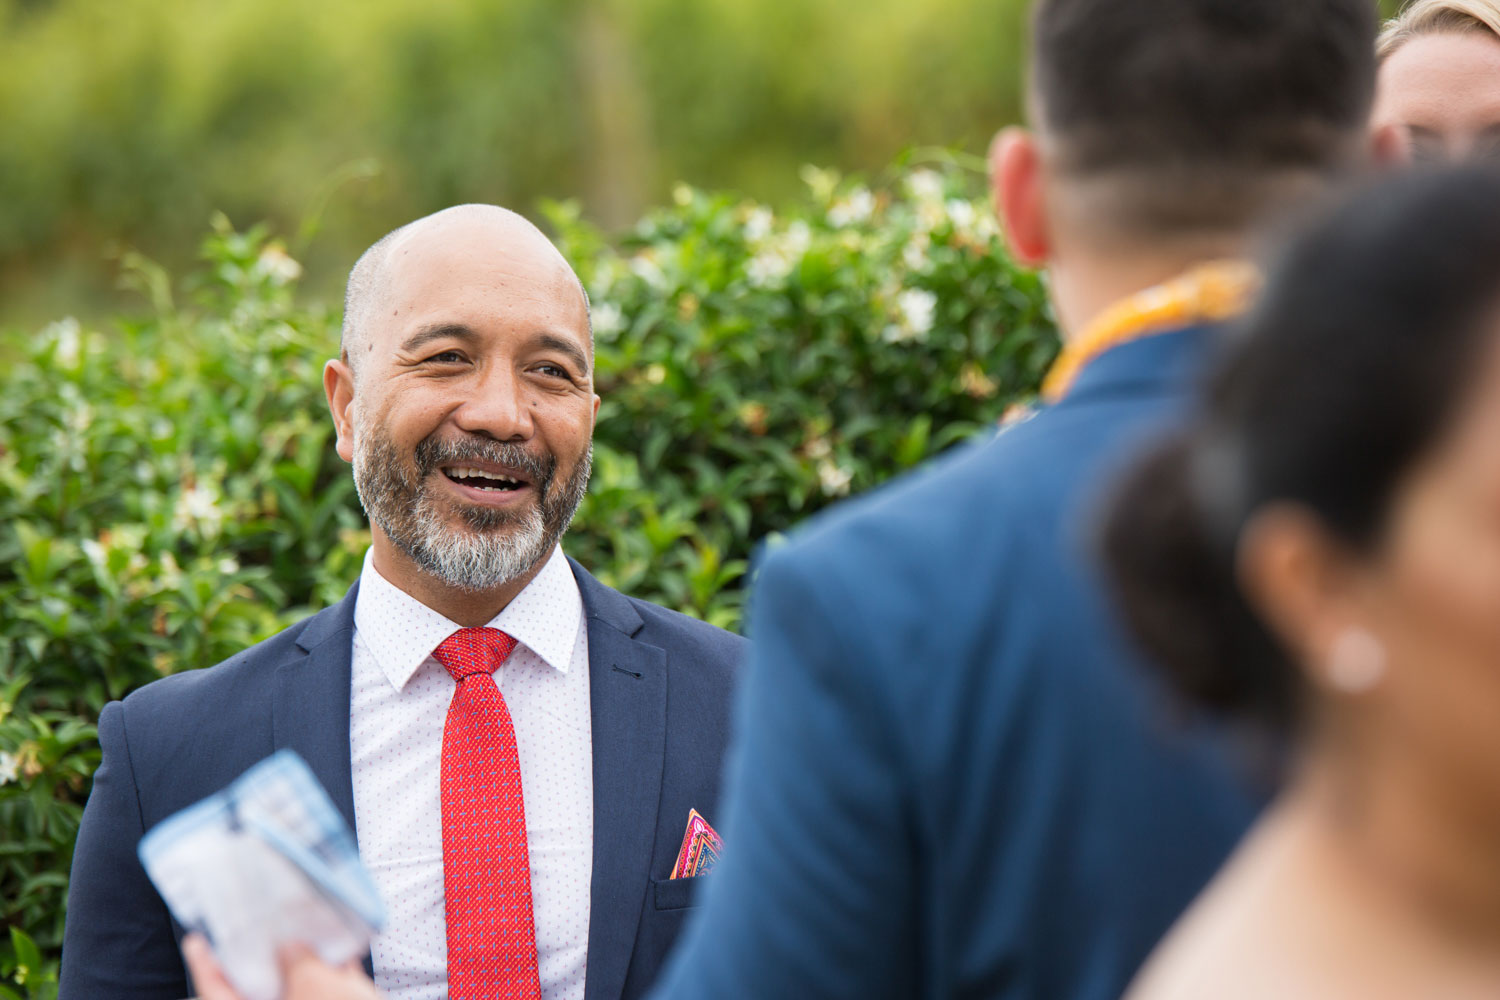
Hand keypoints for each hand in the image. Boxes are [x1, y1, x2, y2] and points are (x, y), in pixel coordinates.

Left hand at [182, 933, 381, 999]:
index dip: (206, 965)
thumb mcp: (316, 987)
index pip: (218, 994)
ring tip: (303, 928)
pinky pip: (323, 994)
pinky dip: (327, 974)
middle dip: (261, 957)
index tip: (197, 939)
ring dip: (300, 962)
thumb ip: (298, 961)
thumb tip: (291, 944)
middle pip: (257, 991)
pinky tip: (339, 949)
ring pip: (294, 992)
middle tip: (257, 925)